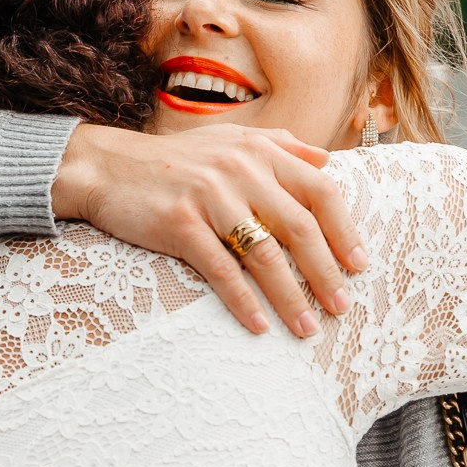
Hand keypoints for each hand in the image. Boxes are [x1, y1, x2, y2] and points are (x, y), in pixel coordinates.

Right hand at [49, 124, 367, 336]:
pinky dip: (243, 302)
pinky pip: (221, 270)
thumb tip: (327, 159)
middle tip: (342, 307)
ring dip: (291, 295)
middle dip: (326, 272)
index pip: (320, 190)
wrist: (106, 166)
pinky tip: (259, 326)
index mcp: (260, 151)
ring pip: (264, 253)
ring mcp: (210, 196)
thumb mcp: (231, 139)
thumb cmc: (175, 160)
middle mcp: (240, 169)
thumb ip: (281, 146)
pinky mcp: (180, 223)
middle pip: (299, 226)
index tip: (360, 266)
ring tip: (307, 327)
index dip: (345, 230)